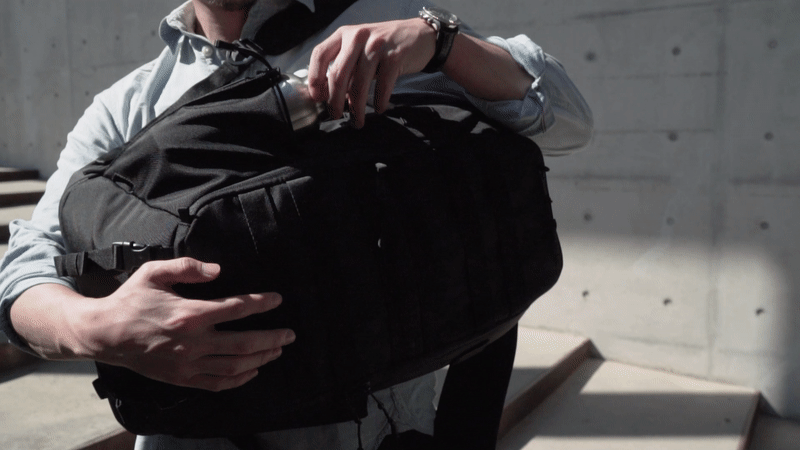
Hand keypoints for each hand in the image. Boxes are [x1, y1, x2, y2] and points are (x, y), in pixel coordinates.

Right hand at [85, 258, 293, 391]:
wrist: (103, 333)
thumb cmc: (130, 299)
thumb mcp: (154, 272)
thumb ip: (188, 267)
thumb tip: (218, 269)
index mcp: (189, 314)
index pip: (236, 309)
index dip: (261, 304)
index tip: (277, 300)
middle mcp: (191, 342)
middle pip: (243, 343)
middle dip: (271, 338)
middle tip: (291, 334)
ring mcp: (186, 363)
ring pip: (233, 366)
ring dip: (260, 358)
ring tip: (277, 350)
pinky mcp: (181, 377)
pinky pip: (216, 383)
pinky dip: (238, 379)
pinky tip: (253, 371)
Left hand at [307, 18, 435, 127]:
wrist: (420, 35)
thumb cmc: (386, 47)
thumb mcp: (361, 51)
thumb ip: (347, 69)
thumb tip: (332, 97)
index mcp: (344, 34)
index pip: (320, 55)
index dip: (315, 79)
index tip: (318, 98)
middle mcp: (358, 37)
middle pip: (338, 74)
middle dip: (334, 101)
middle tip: (336, 116)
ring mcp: (377, 45)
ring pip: (359, 84)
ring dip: (357, 108)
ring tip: (358, 121)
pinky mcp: (395, 56)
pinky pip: (382, 86)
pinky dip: (379, 102)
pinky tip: (380, 109)